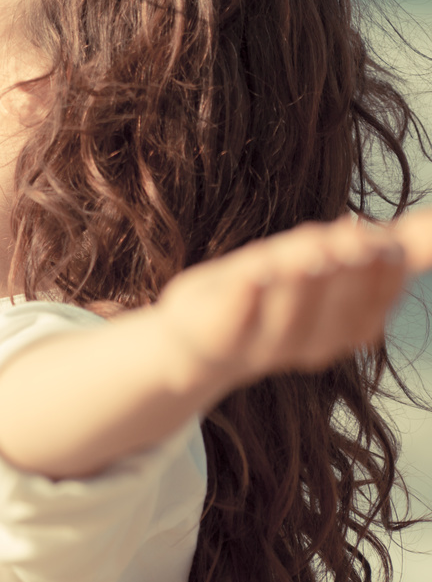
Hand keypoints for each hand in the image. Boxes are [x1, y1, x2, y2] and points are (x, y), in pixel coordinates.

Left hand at [151, 209, 431, 397]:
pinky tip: (250, 277)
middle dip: (347, 273)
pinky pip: (233, 324)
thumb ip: (385, 247)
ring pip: (288, 318)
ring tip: (306, 248)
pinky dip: (244, 301)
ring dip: (299, 283)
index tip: (385, 240)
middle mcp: (309, 344)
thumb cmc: (269, 294)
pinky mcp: (216, 339)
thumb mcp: (324, 264)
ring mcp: (261, 346)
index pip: (374, 304)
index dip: (383, 275)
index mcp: (342, 327)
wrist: (196, 340)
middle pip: (337, 311)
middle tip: (352, 235)